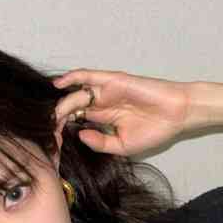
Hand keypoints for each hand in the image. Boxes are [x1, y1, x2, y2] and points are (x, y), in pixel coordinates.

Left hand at [52, 68, 191, 155]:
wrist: (176, 115)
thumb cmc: (155, 130)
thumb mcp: (122, 145)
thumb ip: (100, 142)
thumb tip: (79, 135)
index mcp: (104, 119)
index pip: (77, 121)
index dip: (63, 128)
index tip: (52, 139)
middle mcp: (102, 104)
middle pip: (73, 108)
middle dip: (58, 117)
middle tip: (46, 126)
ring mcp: (106, 92)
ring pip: (77, 95)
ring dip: (63, 103)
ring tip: (50, 114)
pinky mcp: (112, 81)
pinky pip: (87, 77)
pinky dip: (72, 78)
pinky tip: (58, 85)